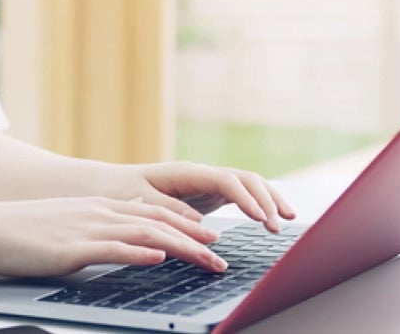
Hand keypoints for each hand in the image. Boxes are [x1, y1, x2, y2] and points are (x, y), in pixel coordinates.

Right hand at [0, 196, 226, 277]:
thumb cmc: (19, 233)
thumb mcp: (65, 227)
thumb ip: (93, 234)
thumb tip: (117, 247)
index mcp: (98, 208)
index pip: (152, 213)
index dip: (185, 224)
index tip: (210, 236)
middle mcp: (99, 213)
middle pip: (158, 222)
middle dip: (195, 238)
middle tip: (222, 253)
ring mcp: (87, 228)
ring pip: (146, 234)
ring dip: (182, 247)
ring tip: (208, 259)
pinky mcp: (72, 248)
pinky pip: (114, 248)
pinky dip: (141, 251)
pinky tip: (160, 257)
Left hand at [115, 161, 297, 232]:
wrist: (110, 185)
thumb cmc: (120, 192)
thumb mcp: (140, 201)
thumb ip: (169, 210)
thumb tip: (199, 224)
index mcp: (186, 172)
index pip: (226, 181)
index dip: (247, 199)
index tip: (261, 219)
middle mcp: (201, 173)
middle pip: (245, 179)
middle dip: (266, 199)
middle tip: (279, 226)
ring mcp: (207, 182)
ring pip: (248, 184)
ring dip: (269, 199)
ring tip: (289, 219)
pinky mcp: (208, 194)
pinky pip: (240, 195)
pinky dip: (258, 204)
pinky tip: (272, 218)